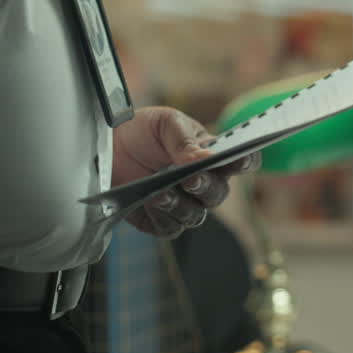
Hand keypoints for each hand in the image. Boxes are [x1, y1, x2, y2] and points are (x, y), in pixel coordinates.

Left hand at [112, 107, 259, 238]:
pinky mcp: (159, 221)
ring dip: (180, 205)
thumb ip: (185, 141)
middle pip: (218, 194)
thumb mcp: (165, 124)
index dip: (247, 161)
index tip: (240, 159)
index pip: (241, 161)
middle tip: (190, 179)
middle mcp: (202, 183)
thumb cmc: (141, 130)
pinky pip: (170, 228)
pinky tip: (150, 203)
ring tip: (160, 193)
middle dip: (206, 187)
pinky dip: (162, 217)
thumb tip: (207, 159)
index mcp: (211, 155)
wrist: (105, 146)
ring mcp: (183, 204)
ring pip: (195, 215)